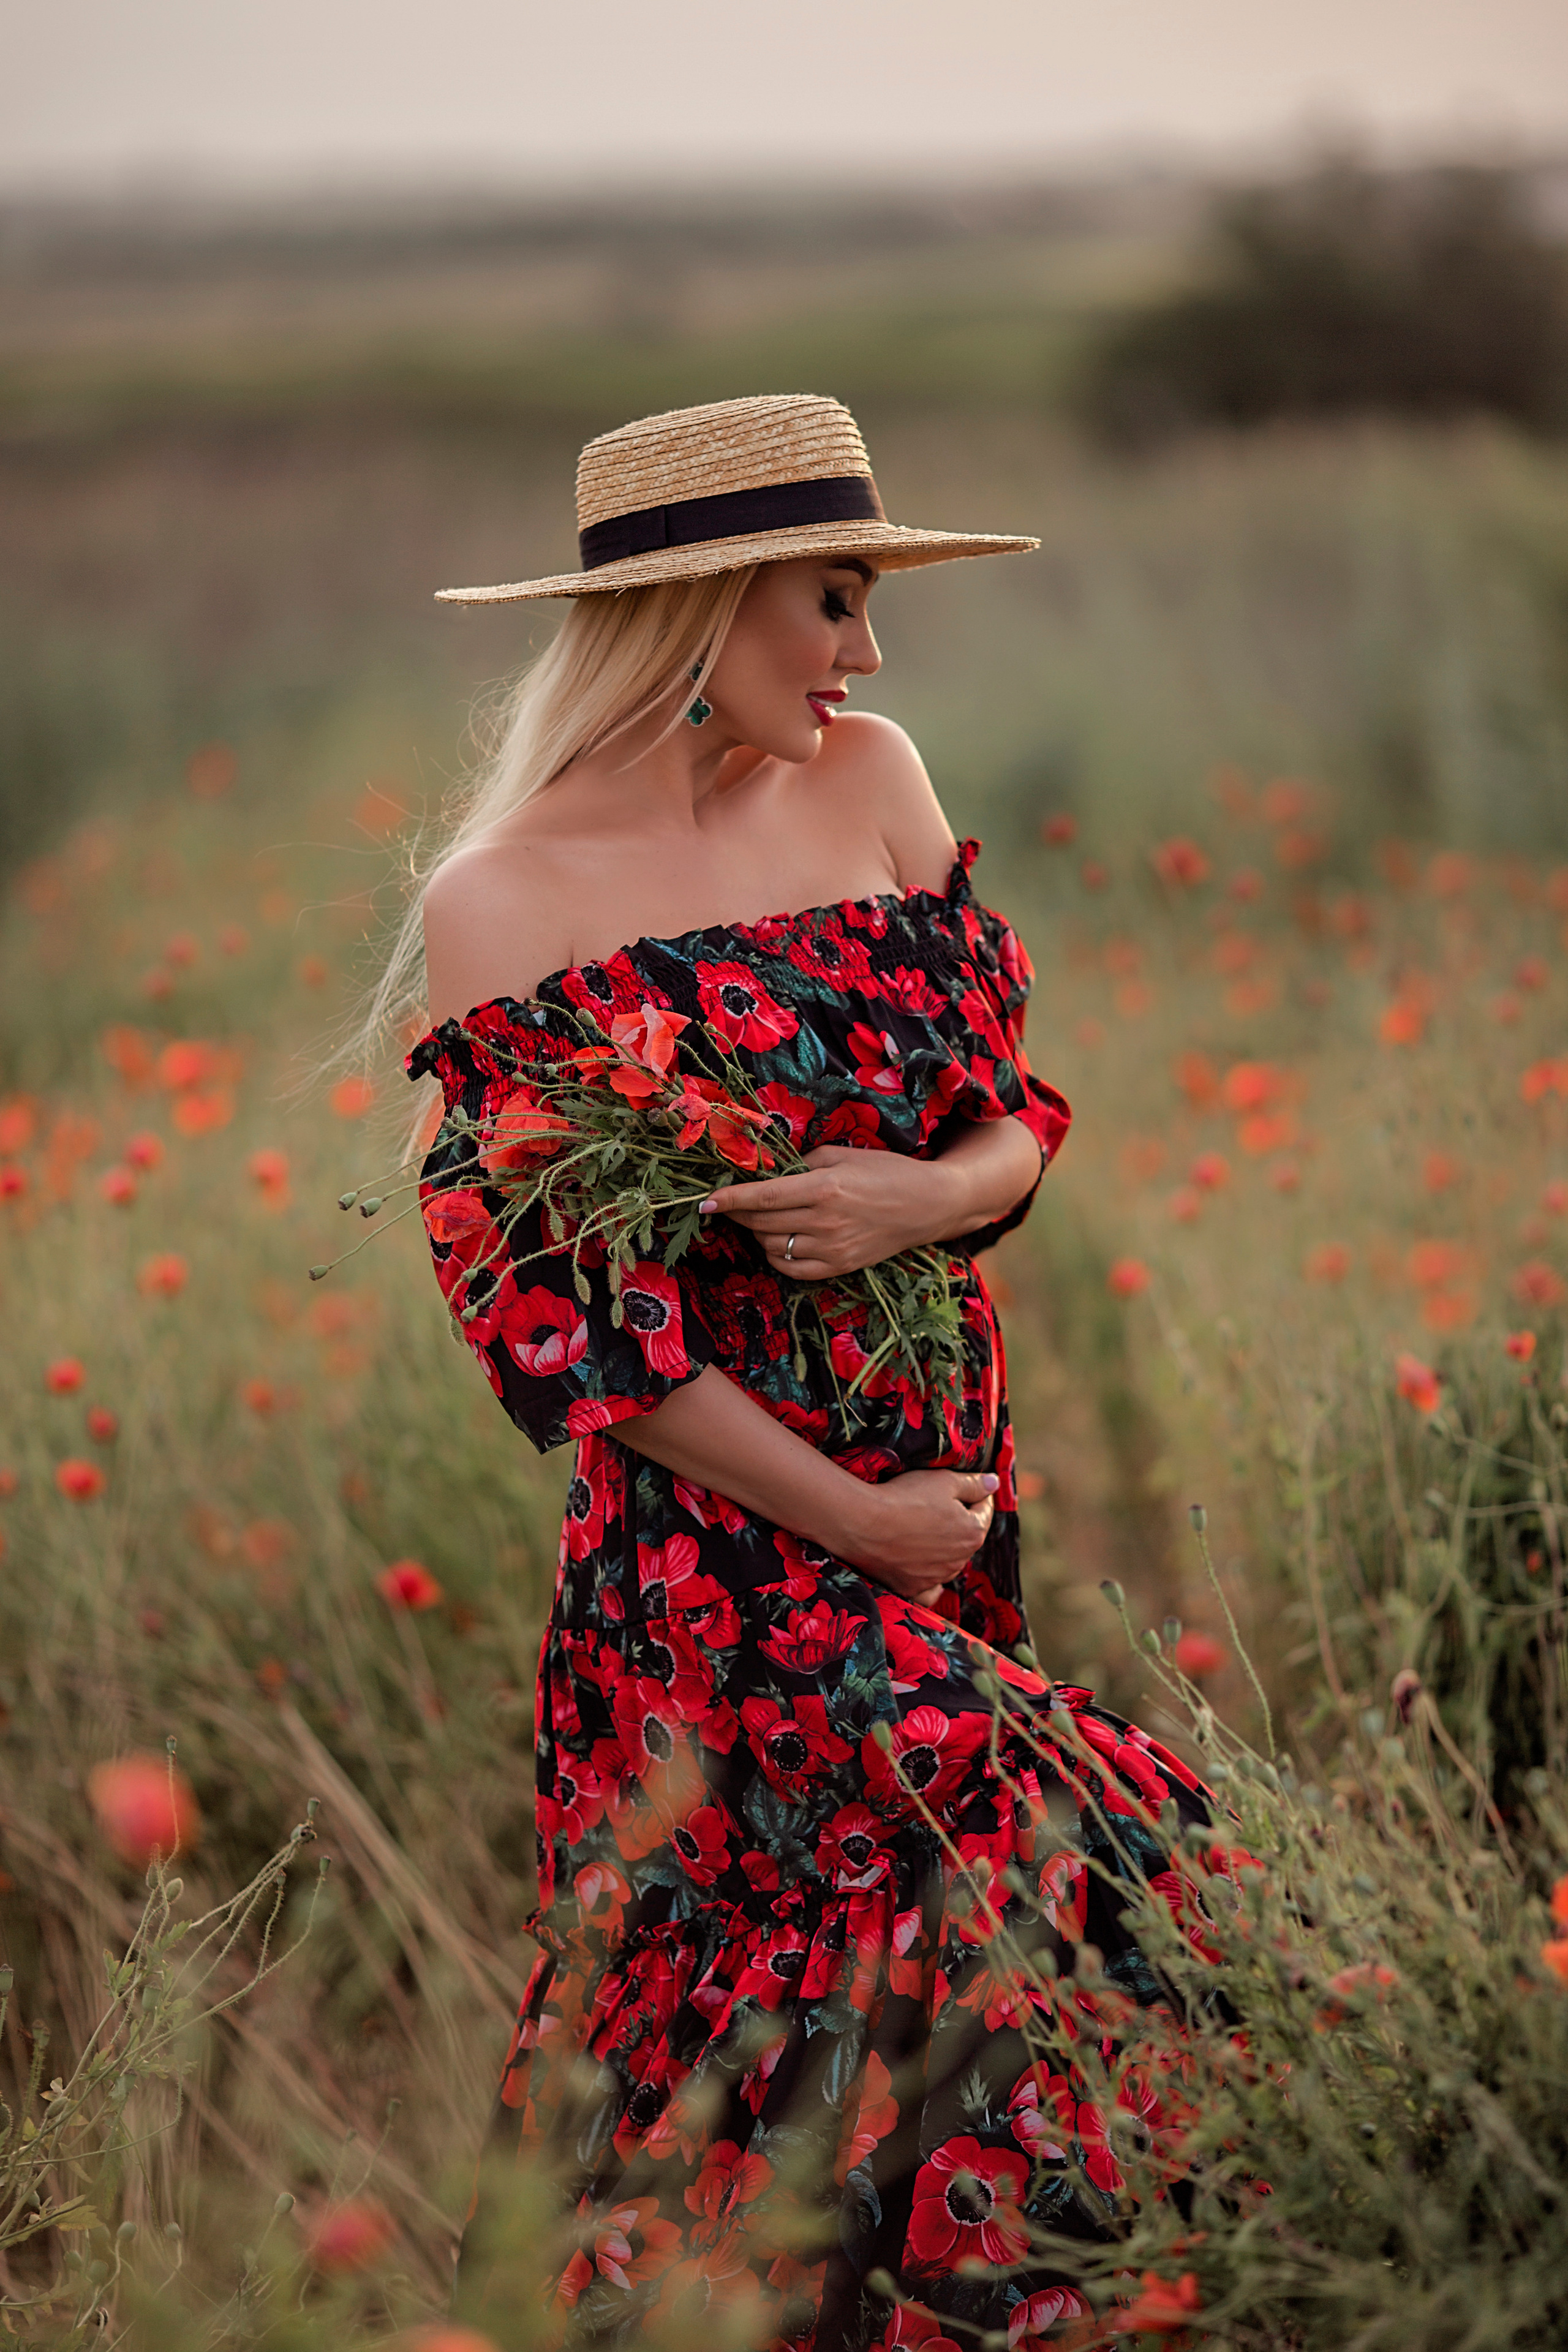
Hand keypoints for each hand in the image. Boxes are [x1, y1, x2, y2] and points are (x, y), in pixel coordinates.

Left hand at [702, 1146, 956, 1279]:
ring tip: (761, 1218)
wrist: (929, 1205)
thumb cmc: (887, 1172)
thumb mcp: (843, 1155)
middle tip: (729, 1203)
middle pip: (761, 1224)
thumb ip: (802, 1163)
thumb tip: (767, 1170)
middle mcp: (825, 1222)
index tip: (705, 1201)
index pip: (763, 1197)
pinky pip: (791, 1268)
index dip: (730, 1200)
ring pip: (772, 1247)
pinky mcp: (840, 1267)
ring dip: (757, 1233)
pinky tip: (779, 1240)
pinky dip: (776, 1255)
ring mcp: (832, 1249)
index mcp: (824, 1188)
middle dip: (738, 1214)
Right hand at [835, 1468, 998, 1607]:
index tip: (963, 1486)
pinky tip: (924, 1568)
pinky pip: (930, 1589)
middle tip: (939, 1505)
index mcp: (973, 1532)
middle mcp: (960, 1560)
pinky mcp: (913, 1588)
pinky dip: (931, 1581)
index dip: (975, 1494)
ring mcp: (937, 1578)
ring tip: (923, 1529)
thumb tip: (993, 1483)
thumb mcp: (943, 1480)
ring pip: (950, 1561)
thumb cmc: (905, 1498)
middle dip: (960, 1521)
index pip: (984, 1510)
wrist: (863, 1523)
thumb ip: (973, 1484)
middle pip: (967, 1536)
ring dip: (944, 1547)